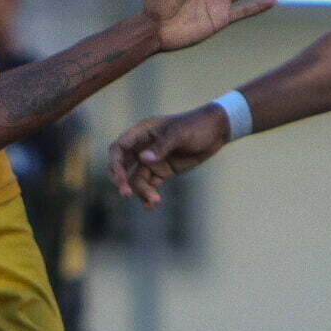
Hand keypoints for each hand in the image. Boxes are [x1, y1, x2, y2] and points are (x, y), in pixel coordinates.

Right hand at [108, 104, 230, 207]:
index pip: (119, 148)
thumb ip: (161, 146)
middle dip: (121, 180)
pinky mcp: (162, 171)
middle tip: (126, 194)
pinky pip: (150, 185)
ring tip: (155, 200)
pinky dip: (148, 194)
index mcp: (142, 133)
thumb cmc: (196, 126)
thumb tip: (143, 159)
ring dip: (141, 191)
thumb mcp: (179, 134)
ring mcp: (152, 160)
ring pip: (137, 179)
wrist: (215, 131)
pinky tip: (151, 204)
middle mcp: (143, 147)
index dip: (115, 163)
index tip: (120, 178)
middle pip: (122, 166)